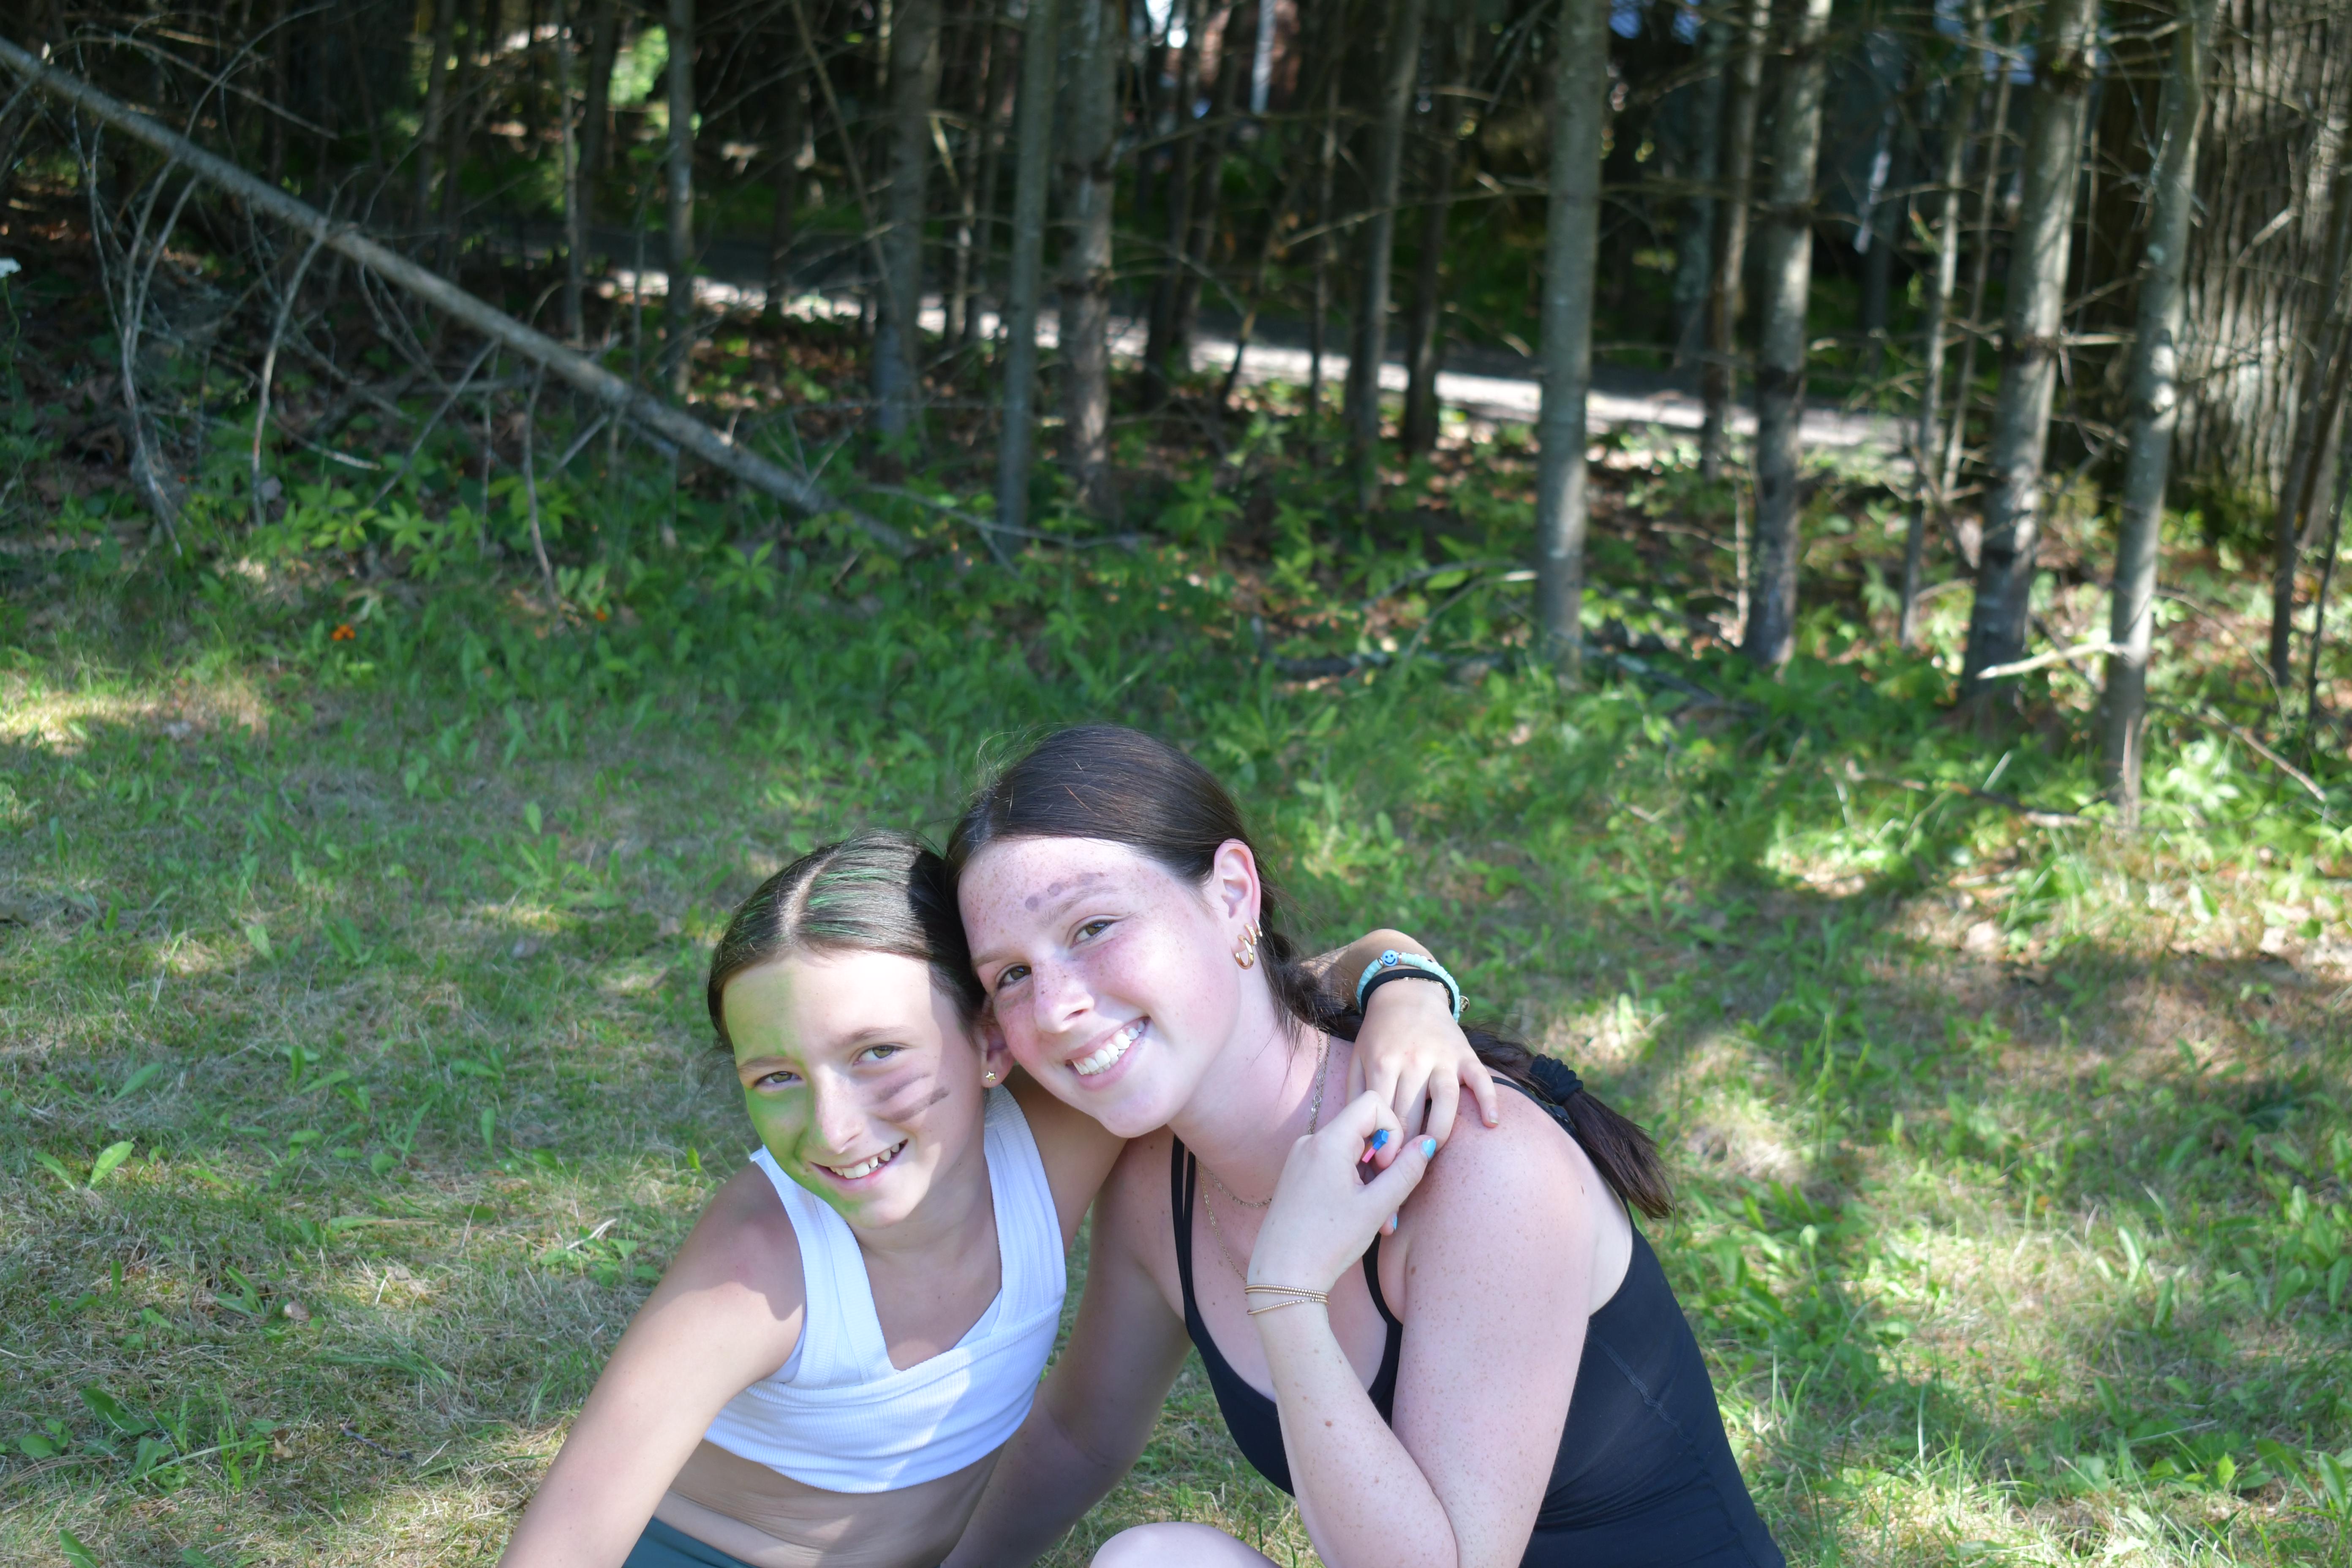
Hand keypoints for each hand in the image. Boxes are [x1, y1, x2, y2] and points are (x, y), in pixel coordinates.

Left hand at [1247, 1091, 1435, 1295]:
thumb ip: (1407, 1171)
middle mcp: (1310, 1142)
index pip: (1373, 1104)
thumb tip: (1428, 1142)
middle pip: (1363, 1129)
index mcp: (1327, 1142)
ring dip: (1372, 1179)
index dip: (1393, 1131)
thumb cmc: (1328, 1242)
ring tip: (1379, 1220)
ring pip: (1351, 1151)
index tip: (1389, 1168)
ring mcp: (1300, 1158)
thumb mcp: (1376, 1207)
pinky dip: (1354, 1184)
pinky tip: (1359, 1217)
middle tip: (1390, 1201)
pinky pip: (1334, 1165)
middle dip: (1385, 1162)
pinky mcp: (1297, 1175)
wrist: (1283, 1276)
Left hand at [1348, 982, 1499, 1166]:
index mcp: (1383, 1063)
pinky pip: (1481, 1079)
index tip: (1381, 1165)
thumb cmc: (1379, 1035)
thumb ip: (1355, 1096)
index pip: (1382, 1113)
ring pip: (1445, 1100)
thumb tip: (1357, 1138)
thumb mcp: (1358, 1059)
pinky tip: (1491, 1124)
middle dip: (1406, 1146)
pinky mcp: (1465, 1055)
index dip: (1382, 1143)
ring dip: (1440, 1130)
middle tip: (1404, 1169)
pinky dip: (1489, 1100)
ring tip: (1433, 1152)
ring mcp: (1442, 1057)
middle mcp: (1413, 1060)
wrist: (1407, 994)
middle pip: (1411, 1112)